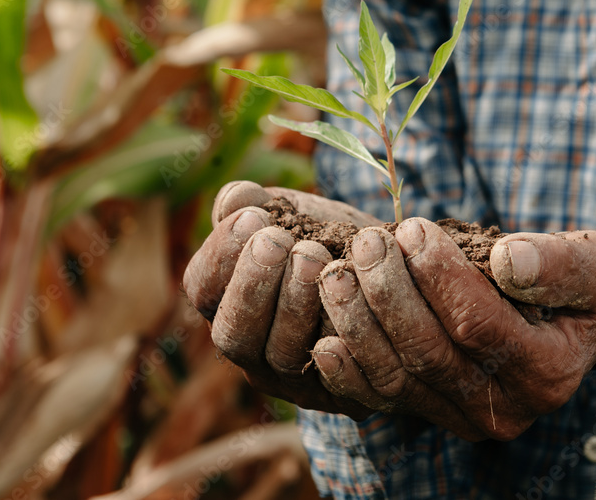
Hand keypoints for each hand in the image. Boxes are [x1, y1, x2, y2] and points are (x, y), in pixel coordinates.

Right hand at [182, 181, 379, 417]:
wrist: (392, 277)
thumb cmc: (329, 240)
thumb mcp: (291, 215)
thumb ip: (259, 205)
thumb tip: (237, 198)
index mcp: (228, 303)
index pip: (204, 288)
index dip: (222, 254)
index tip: (253, 218)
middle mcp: (254, 351)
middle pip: (234, 334)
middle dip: (253, 284)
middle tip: (280, 241)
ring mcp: (295, 379)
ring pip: (282, 356)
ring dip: (295, 306)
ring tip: (316, 258)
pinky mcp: (342, 396)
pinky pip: (337, 378)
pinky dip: (342, 343)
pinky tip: (352, 300)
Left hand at [312, 219, 595, 440]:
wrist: (565, 324)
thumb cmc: (576, 285)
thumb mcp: (593, 263)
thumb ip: (562, 263)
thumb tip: (509, 260)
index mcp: (548, 371)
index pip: (478, 324)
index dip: (439, 275)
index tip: (414, 228)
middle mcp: (506, 409)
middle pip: (429, 352)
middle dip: (389, 293)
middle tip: (367, 242)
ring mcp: (463, 417)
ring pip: (397, 377)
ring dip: (359, 324)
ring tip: (338, 273)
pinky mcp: (432, 413)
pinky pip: (381, 400)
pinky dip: (347, 374)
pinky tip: (323, 339)